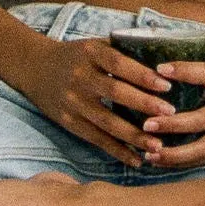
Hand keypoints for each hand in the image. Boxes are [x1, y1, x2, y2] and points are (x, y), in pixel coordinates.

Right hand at [22, 34, 179, 166]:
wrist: (34, 68)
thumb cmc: (77, 56)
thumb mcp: (95, 45)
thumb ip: (124, 50)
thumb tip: (166, 55)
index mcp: (90, 53)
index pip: (118, 63)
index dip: (142, 75)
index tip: (166, 85)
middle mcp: (79, 76)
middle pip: (114, 92)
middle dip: (144, 104)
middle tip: (170, 113)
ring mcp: (72, 102)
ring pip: (106, 121)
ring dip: (133, 135)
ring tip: (158, 145)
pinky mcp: (68, 122)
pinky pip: (96, 139)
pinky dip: (117, 151)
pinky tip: (137, 160)